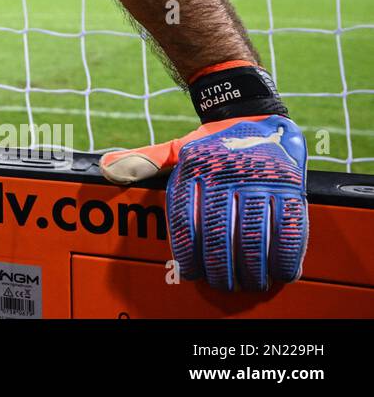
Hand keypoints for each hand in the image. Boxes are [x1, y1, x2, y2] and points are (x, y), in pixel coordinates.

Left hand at [101, 114, 307, 291]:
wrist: (252, 112)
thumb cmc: (211, 141)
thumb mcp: (178, 149)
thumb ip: (145, 162)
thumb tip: (106, 168)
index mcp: (193, 167)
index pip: (185, 219)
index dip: (188, 252)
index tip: (191, 273)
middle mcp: (224, 172)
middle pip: (218, 233)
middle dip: (220, 267)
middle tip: (222, 284)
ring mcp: (259, 178)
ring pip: (252, 234)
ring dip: (251, 267)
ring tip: (248, 283)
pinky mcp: (289, 183)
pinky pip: (288, 227)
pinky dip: (285, 255)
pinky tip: (280, 272)